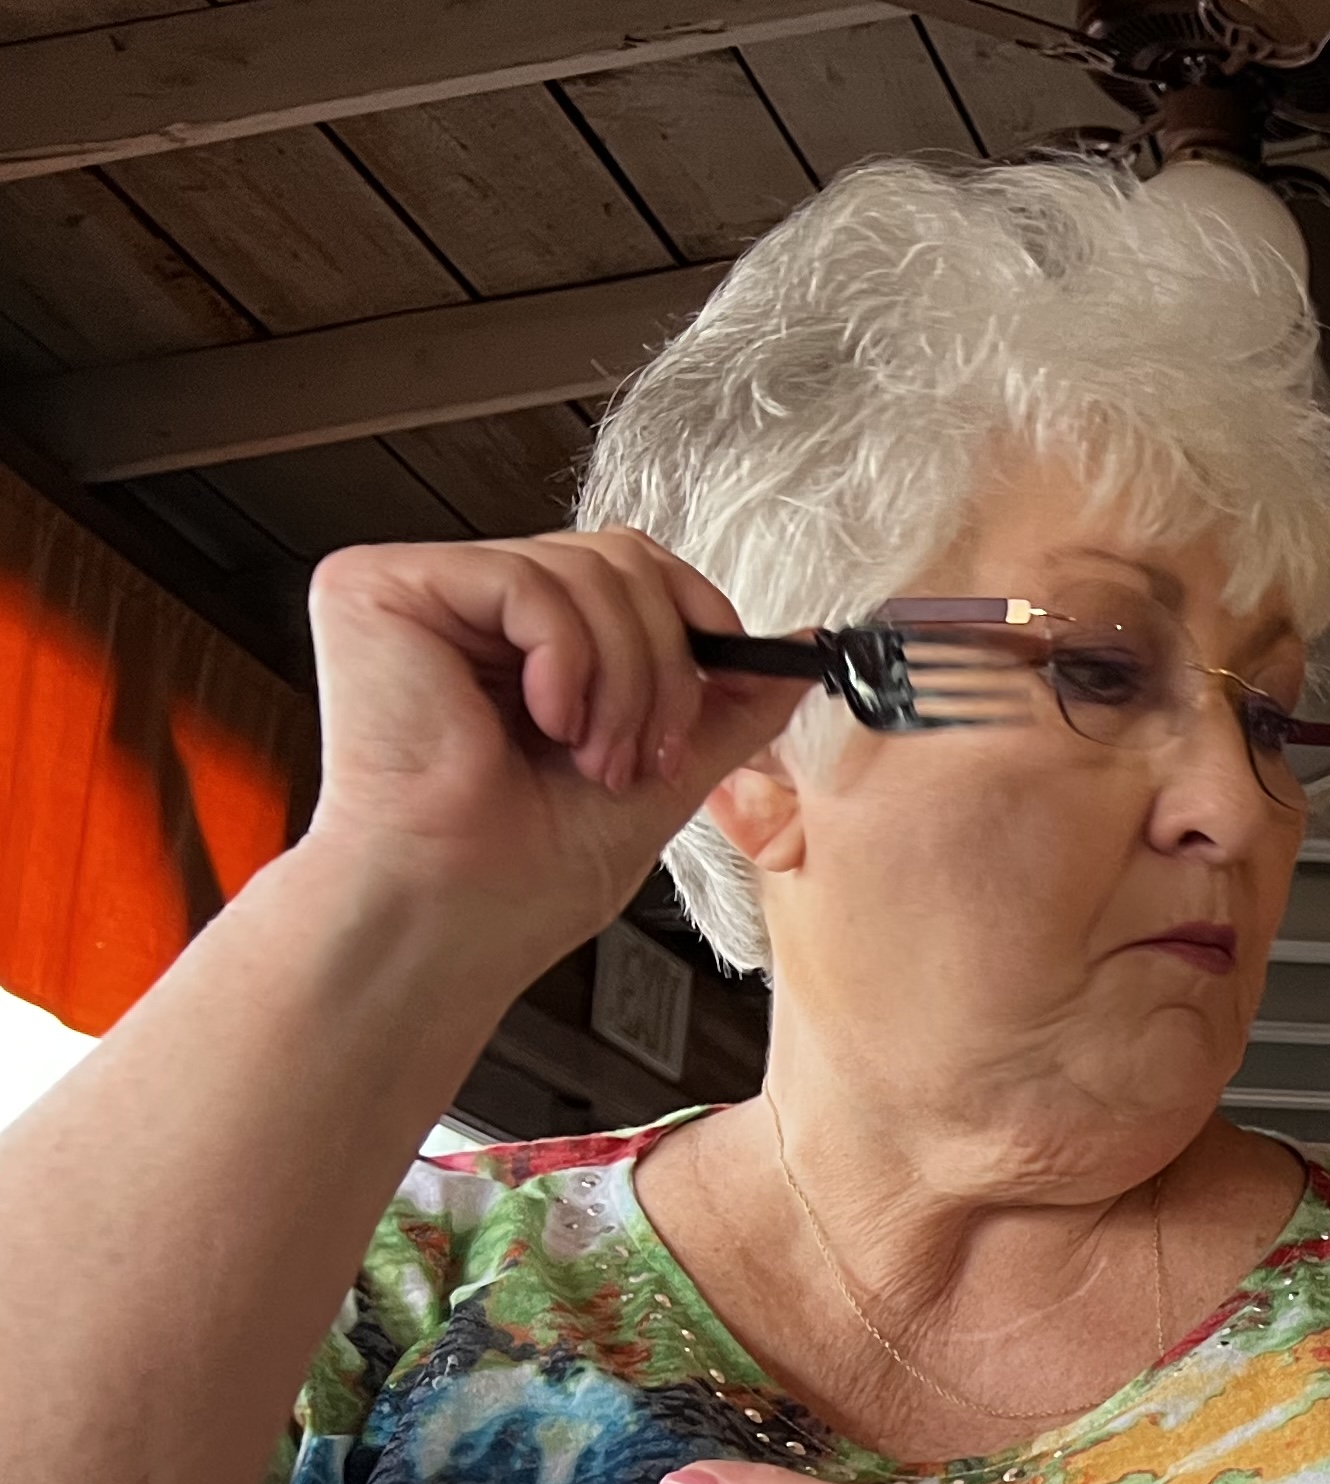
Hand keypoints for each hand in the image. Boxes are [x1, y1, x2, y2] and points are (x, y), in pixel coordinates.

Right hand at [300, 533, 803, 971]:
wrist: (452, 923)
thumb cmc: (522, 876)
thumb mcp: (662, 774)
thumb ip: (728, 704)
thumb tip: (800, 648)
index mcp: (515, 641)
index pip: (628, 569)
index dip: (694, 618)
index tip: (727, 691)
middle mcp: (461, 604)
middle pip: (618, 559)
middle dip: (665, 667)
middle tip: (647, 755)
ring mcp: (414, 590)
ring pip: (585, 570)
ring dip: (623, 682)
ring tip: (595, 759)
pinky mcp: (375, 590)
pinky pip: (528, 583)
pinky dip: (569, 664)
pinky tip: (546, 725)